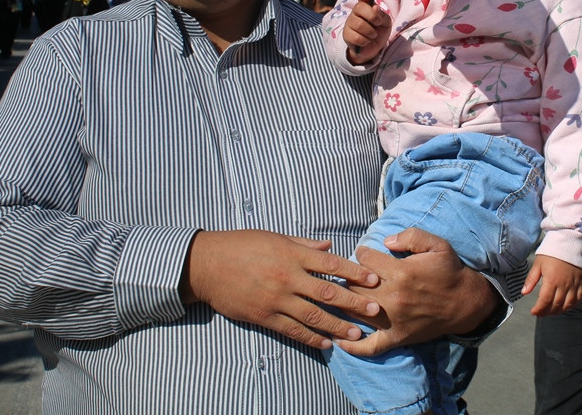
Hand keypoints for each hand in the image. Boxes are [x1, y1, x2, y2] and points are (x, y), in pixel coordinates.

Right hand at [180, 229, 380, 350]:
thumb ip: (304, 244)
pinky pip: (292, 329)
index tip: (374, 280)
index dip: (354, 273)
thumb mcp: (275, 237)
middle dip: (353, 302)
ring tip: (355, 333)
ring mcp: (275, 299)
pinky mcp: (263, 316)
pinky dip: (310, 337)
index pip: (331, 264)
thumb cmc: (242, 245)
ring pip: (312, 316)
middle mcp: (287, 277)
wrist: (207, 265)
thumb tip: (330, 247)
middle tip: (374, 311)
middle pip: (327, 293)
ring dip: (337, 326)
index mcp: (292, 254)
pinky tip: (326, 343)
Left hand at [338, 227, 499, 356]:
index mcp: (401, 272)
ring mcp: (392, 320)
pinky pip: (368, 346)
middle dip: (349, 275)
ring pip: (355, 310)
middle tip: (351, 272)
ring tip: (341, 294)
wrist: (465, 303)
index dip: (362, 252)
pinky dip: (351, 345)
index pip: (365, 259)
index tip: (364, 253)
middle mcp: (393, 297)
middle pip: (354, 284)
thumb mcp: (437, 245)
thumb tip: (385, 240)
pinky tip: (339, 338)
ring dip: (344, 301)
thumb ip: (411, 236)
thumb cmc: (449, 272)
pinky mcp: (396, 337)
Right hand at [342, 0, 391, 64]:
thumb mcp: (386, 22)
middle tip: (378, 23)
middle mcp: (355, 12)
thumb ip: (382, 14)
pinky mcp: (346, 35)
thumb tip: (375, 8)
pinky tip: (366, 41)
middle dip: (372, 16)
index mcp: (365, 5)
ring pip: (359, 24)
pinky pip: (357, 37)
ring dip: (371, 32)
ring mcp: (349, 23)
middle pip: (359, 7)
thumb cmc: (379, 31)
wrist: (374, 48)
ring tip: (373, 35)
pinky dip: (366, 41)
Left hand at [523, 255, 581, 316]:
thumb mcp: (538, 264)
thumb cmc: (551, 252)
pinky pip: (578, 298)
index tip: (534, 312)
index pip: (545, 301)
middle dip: (547, 312)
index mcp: (552, 280)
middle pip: (556, 305)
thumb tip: (524, 292)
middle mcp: (564, 284)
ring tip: (551, 311)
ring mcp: (573, 284)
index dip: (539, 309)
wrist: (567, 242)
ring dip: (559, 311)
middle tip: (541, 313)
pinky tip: (565, 306)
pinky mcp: (580, 282)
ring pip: (567, 304)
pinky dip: (572, 305)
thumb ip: (531, 280)